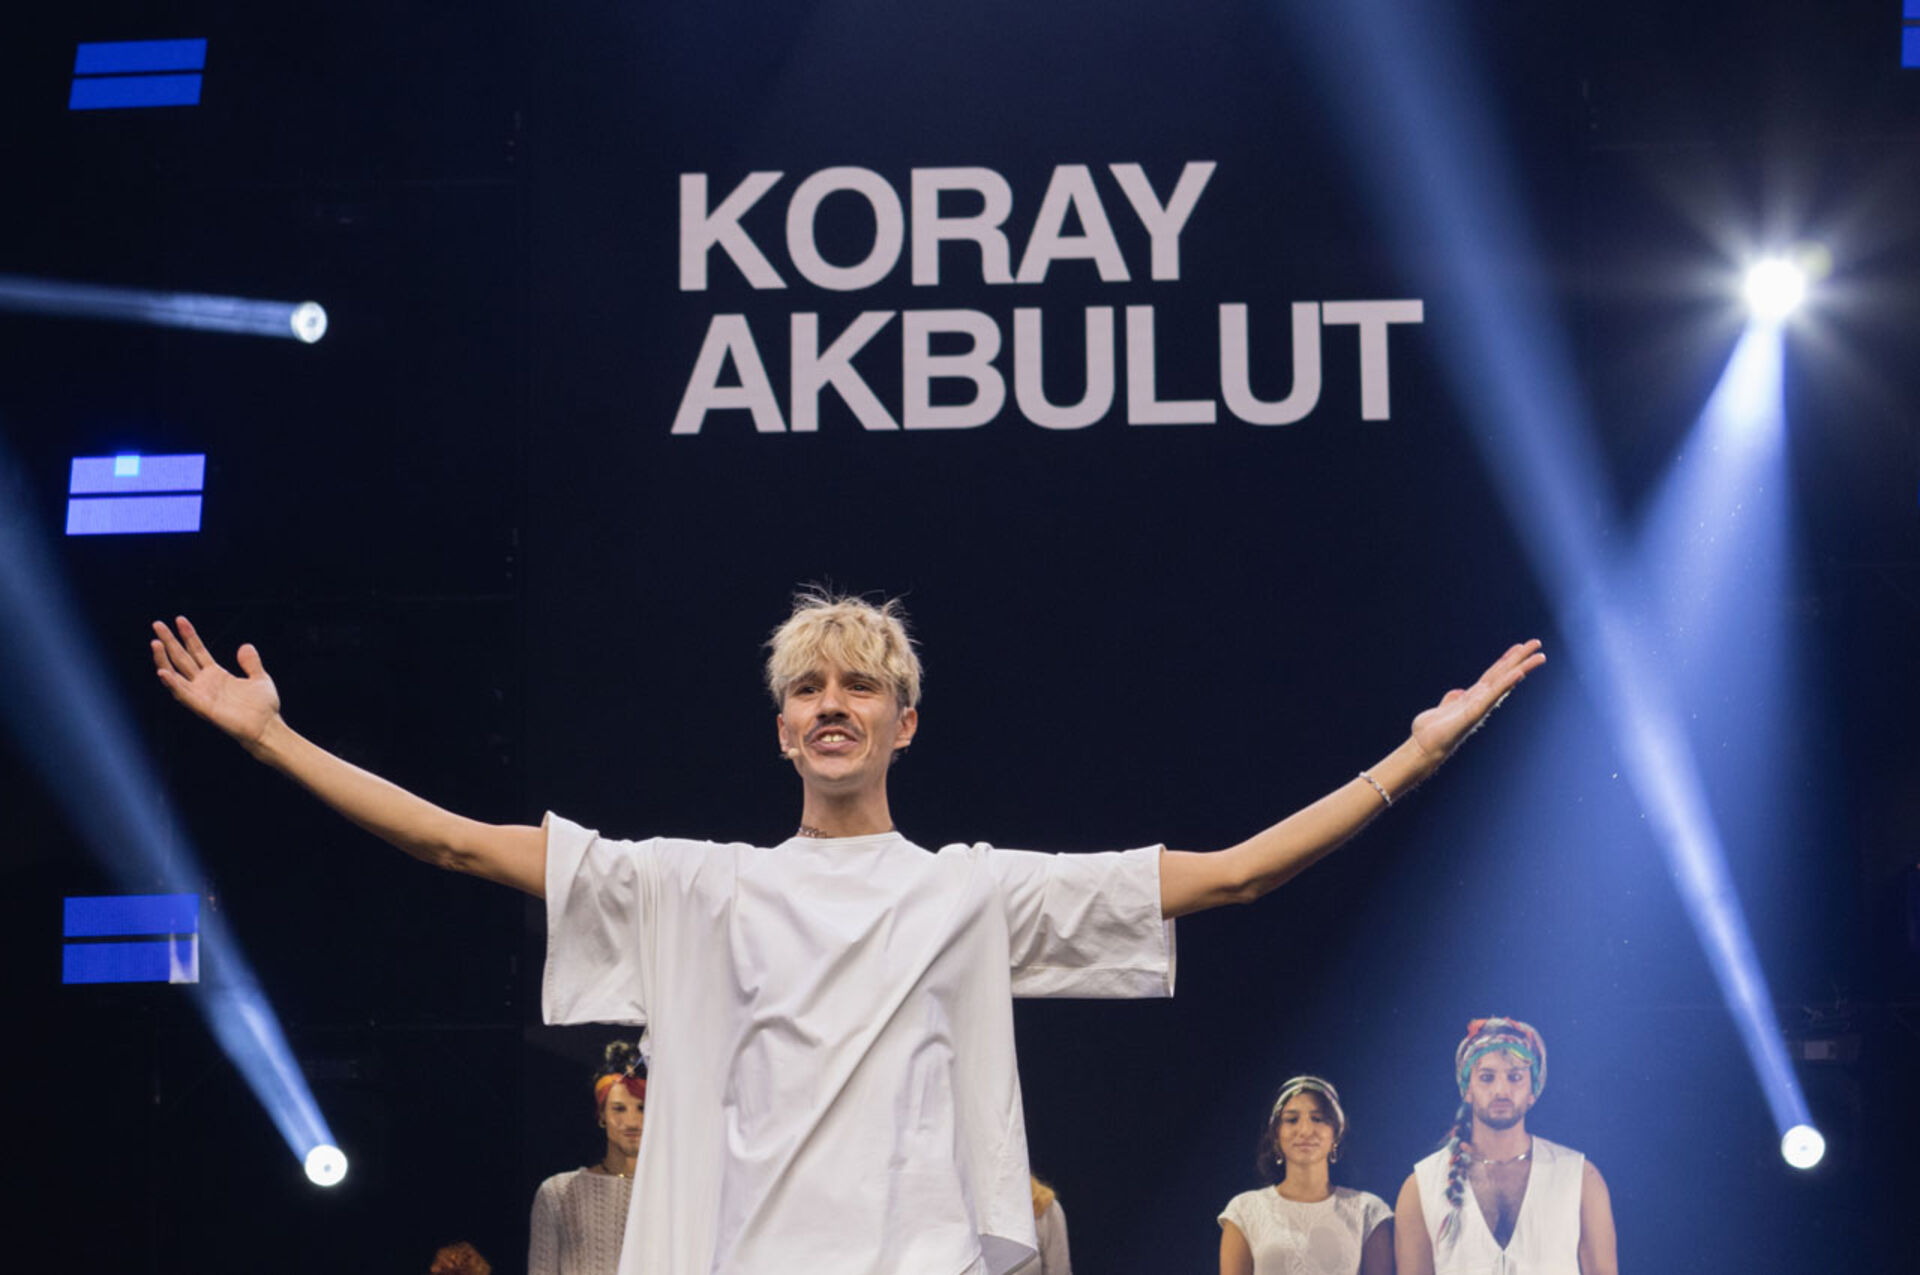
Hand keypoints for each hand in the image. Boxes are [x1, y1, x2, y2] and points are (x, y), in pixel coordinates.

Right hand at [151, 616, 281, 748]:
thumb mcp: (259, 678)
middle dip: (169, 642)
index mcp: (216, 675)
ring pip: (176, 674)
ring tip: (155, 642)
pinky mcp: (204, 707)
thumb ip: (251, 663)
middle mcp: (205, 684)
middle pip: (182, 658)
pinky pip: (184, 694)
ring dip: (164, 659)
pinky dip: (172, 684)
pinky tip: (162, 672)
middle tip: (157, 624)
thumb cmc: (263, 707)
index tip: (180, 619)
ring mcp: (202, 695)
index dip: (189, 636)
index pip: (197, 651)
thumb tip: (245, 645)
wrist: (267, 728)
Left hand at [1409, 639, 1543, 765]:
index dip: (1506, 660)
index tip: (1520, 647)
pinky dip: (1506, 683)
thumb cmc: (1432, 732)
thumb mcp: (1442, 710)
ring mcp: (1480, 706)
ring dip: (1522, 668)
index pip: (1494, 674)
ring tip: (1540, 656)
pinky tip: (1518, 672)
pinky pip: (1493, 695)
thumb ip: (1451, 700)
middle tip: (1537, 643)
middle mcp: (1480, 700)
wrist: (1424, 748)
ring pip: (1504, 682)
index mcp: (1473, 697)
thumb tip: (1458, 692)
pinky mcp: (1474, 712)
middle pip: (1503, 674)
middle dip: (1521, 659)